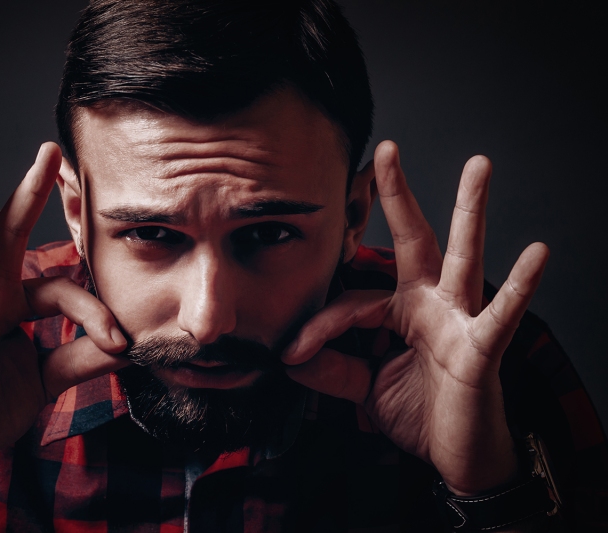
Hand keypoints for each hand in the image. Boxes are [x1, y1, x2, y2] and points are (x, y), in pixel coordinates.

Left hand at [283, 141, 548, 495]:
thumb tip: (290, 356)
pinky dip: (518, 287)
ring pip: (463, 257)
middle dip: (399, 196)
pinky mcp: (481, 347)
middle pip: (413, 241)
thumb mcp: (363, 388)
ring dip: (470, 212)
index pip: (350, 302)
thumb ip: (330, 369)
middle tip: (387, 150)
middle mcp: (429, 304)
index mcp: (399, 310)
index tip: (291, 353)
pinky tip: (536, 253)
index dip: (318, 327)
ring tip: (479, 166)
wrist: (456, 458)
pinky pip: (500, 315)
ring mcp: (458, 320)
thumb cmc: (418, 414)